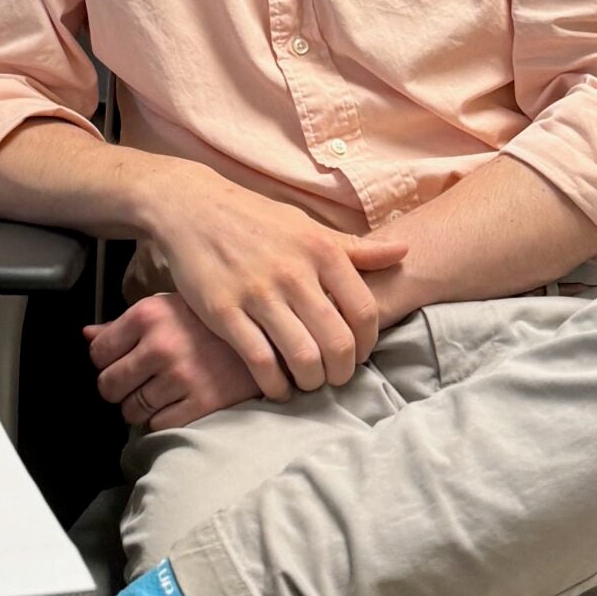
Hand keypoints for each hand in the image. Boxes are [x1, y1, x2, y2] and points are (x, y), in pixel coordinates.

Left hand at [87, 294, 262, 431]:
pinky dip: (164, 420)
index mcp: (148, 315)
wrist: (269, 338)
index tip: (121, 363)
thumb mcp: (168, 308)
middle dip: (119, 390)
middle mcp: (161, 345)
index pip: (98, 352)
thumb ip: (126, 324)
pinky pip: (159, 425)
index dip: (106, 362)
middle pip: (109, 385)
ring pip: (132, 411)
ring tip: (162, 393)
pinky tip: (179, 403)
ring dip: (142, 408)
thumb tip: (88, 335)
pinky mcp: (201, 403)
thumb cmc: (212, 323)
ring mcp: (181, 376)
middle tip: (137, 384)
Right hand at [145, 172, 406, 398]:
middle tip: (335, 377)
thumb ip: (355, 248)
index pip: (364, 312)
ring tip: (308, 382)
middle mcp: (294, 273)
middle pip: (337, 342)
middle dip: (341, 371)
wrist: (192, 208)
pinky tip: (277, 387)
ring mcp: (257, 294)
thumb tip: (404, 252)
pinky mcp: (224, 312)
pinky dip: (275, 385)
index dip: (367, 343)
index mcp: (321, 250)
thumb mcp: (309, 227)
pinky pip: (260, 361)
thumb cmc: (257, 220)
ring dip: (311, 381)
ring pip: (302, 357)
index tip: (358, 354)